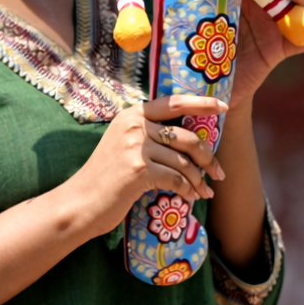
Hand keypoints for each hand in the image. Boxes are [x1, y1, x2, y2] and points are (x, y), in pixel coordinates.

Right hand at [66, 95, 226, 238]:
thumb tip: (189, 140)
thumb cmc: (106, 177)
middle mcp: (135, 125)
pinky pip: (176, 178)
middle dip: (208, 157)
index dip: (202, 103)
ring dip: (198, 180)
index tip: (223, 106)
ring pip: (184, 162)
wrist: (80, 202)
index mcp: (132, 115)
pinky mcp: (139, 169)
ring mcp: (136, 146)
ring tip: (204, 192)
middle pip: (186, 137)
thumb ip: (150, 135)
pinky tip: (189, 198)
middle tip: (219, 173)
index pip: (174, 103)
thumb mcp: (124, 145)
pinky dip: (187, 190)